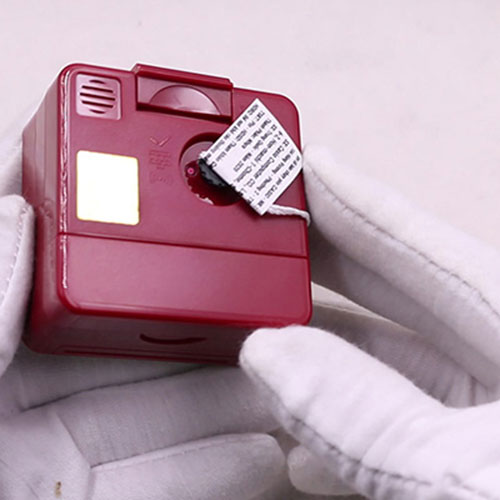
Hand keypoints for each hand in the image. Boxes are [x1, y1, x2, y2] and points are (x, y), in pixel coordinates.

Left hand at [0, 119, 286, 499]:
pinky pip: (160, 477)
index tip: (161, 188)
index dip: (102, 217)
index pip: (49, 257)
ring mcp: (46, 448)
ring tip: (283, 370)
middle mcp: (12, 386)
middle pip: (127, 338)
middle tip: (253, 297)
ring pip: (157, 409)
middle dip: (196, 320)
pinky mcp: (76, 497)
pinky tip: (264, 444)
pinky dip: (214, 465)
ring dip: (225, 396)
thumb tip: (19, 207)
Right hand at [241, 145, 499, 498]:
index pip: (418, 242)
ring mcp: (479, 410)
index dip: (355, 198)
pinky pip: (381, 413)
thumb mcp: (475, 478)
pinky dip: (331, 406)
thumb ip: (372, 418)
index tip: (307, 167)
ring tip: (265, 309)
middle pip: (393, 282)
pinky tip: (293, 407)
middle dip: (325, 253)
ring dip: (316, 334)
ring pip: (378, 349)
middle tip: (271, 229)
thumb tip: (274, 356)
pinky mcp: (457, 458)